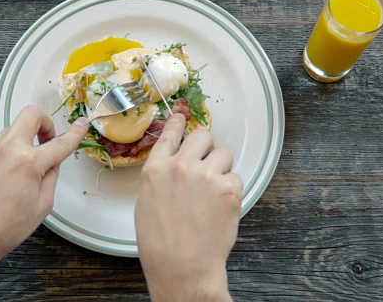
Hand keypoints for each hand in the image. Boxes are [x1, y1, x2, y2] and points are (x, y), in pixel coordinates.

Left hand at [0, 105, 88, 273]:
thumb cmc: (5, 229)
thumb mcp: (42, 205)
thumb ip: (50, 176)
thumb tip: (51, 162)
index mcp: (29, 163)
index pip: (59, 143)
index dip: (74, 133)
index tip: (81, 124)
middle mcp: (7, 149)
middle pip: (30, 115)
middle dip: (43, 123)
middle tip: (44, 140)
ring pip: (10, 133)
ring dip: (19, 145)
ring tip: (15, 173)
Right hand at [135, 114, 241, 300]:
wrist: (182, 266)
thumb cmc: (160, 243)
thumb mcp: (147, 202)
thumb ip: (161, 177)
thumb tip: (174, 164)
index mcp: (156, 169)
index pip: (170, 135)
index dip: (178, 124)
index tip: (182, 116)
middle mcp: (181, 167)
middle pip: (202, 136)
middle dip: (207, 148)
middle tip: (206, 165)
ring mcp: (206, 176)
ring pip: (224, 154)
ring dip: (221, 169)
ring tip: (213, 193)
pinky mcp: (228, 189)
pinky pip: (235, 178)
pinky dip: (231, 190)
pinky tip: (220, 207)